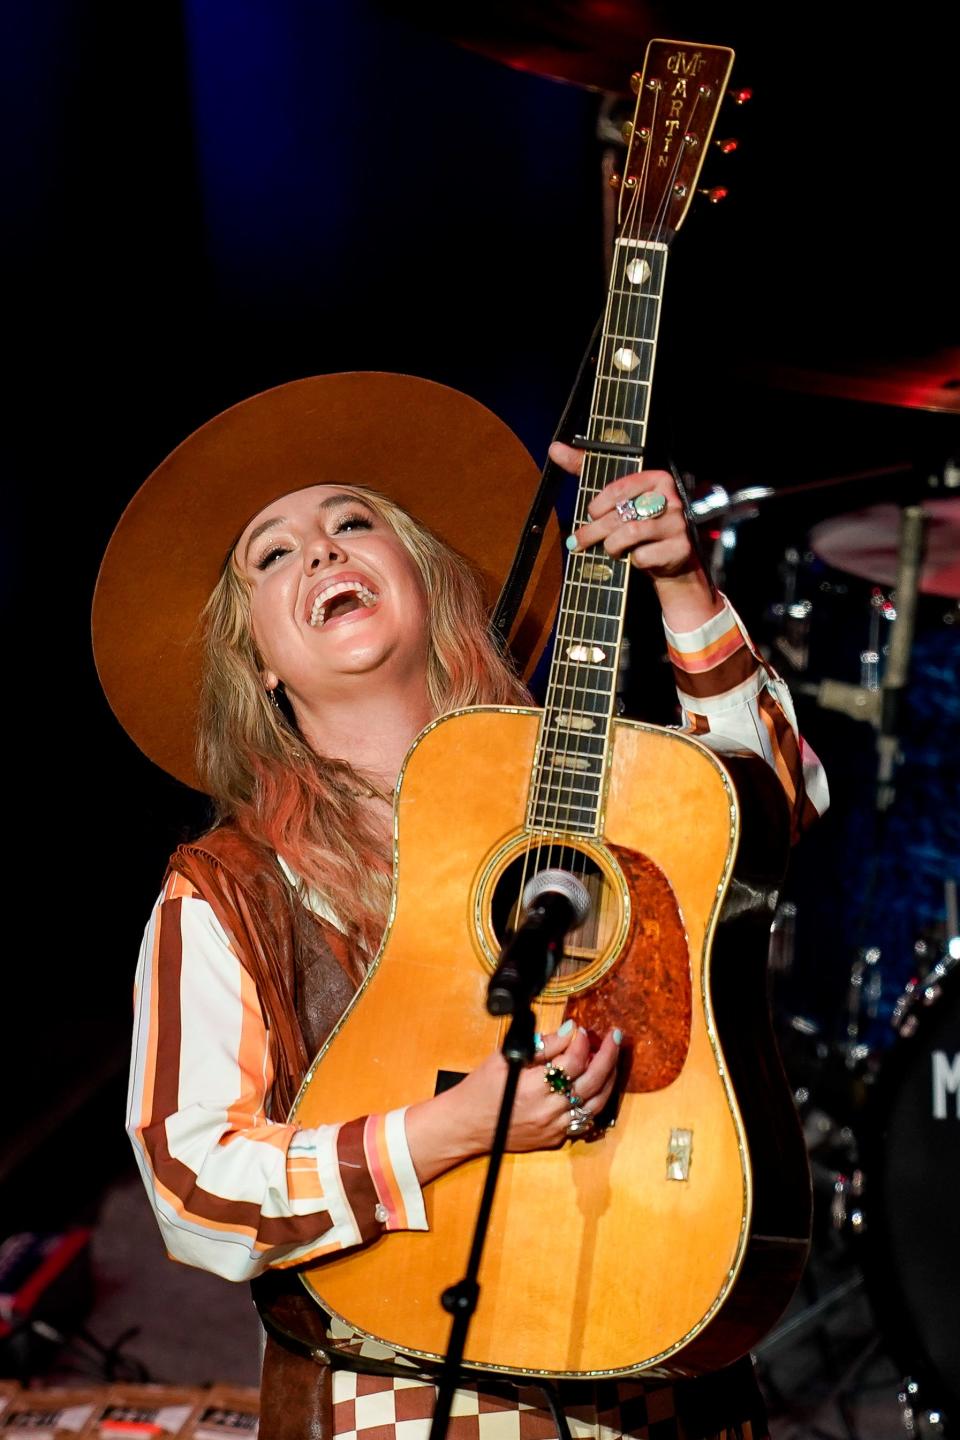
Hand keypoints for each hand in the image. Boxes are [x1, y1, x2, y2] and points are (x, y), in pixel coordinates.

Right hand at [404, 1022, 622, 1183]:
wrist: (466, 1125)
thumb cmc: (481, 1088)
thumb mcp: (505, 1058)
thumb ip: (540, 1045)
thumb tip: (569, 1031)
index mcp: (532, 1087)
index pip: (572, 1061)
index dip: (581, 1042)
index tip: (581, 1029)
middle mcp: (547, 1110)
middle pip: (592, 1081)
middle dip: (608, 1056)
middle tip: (615, 1037)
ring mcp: (554, 1127)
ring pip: (596, 1103)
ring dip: (609, 1079)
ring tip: (612, 1059)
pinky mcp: (555, 1138)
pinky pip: (585, 1120)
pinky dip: (596, 1100)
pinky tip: (599, 1085)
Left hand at [549, 442, 695, 579]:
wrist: (667, 555)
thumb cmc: (635, 519)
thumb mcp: (613, 493)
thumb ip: (584, 468)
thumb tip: (555, 448)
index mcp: (657, 478)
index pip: (619, 488)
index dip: (597, 505)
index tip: (590, 515)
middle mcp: (671, 499)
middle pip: (622, 514)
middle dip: (594, 531)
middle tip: (579, 542)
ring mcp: (677, 524)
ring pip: (631, 534)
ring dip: (611, 546)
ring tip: (609, 549)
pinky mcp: (680, 548)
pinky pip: (644, 556)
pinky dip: (633, 560)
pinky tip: (634, 558)